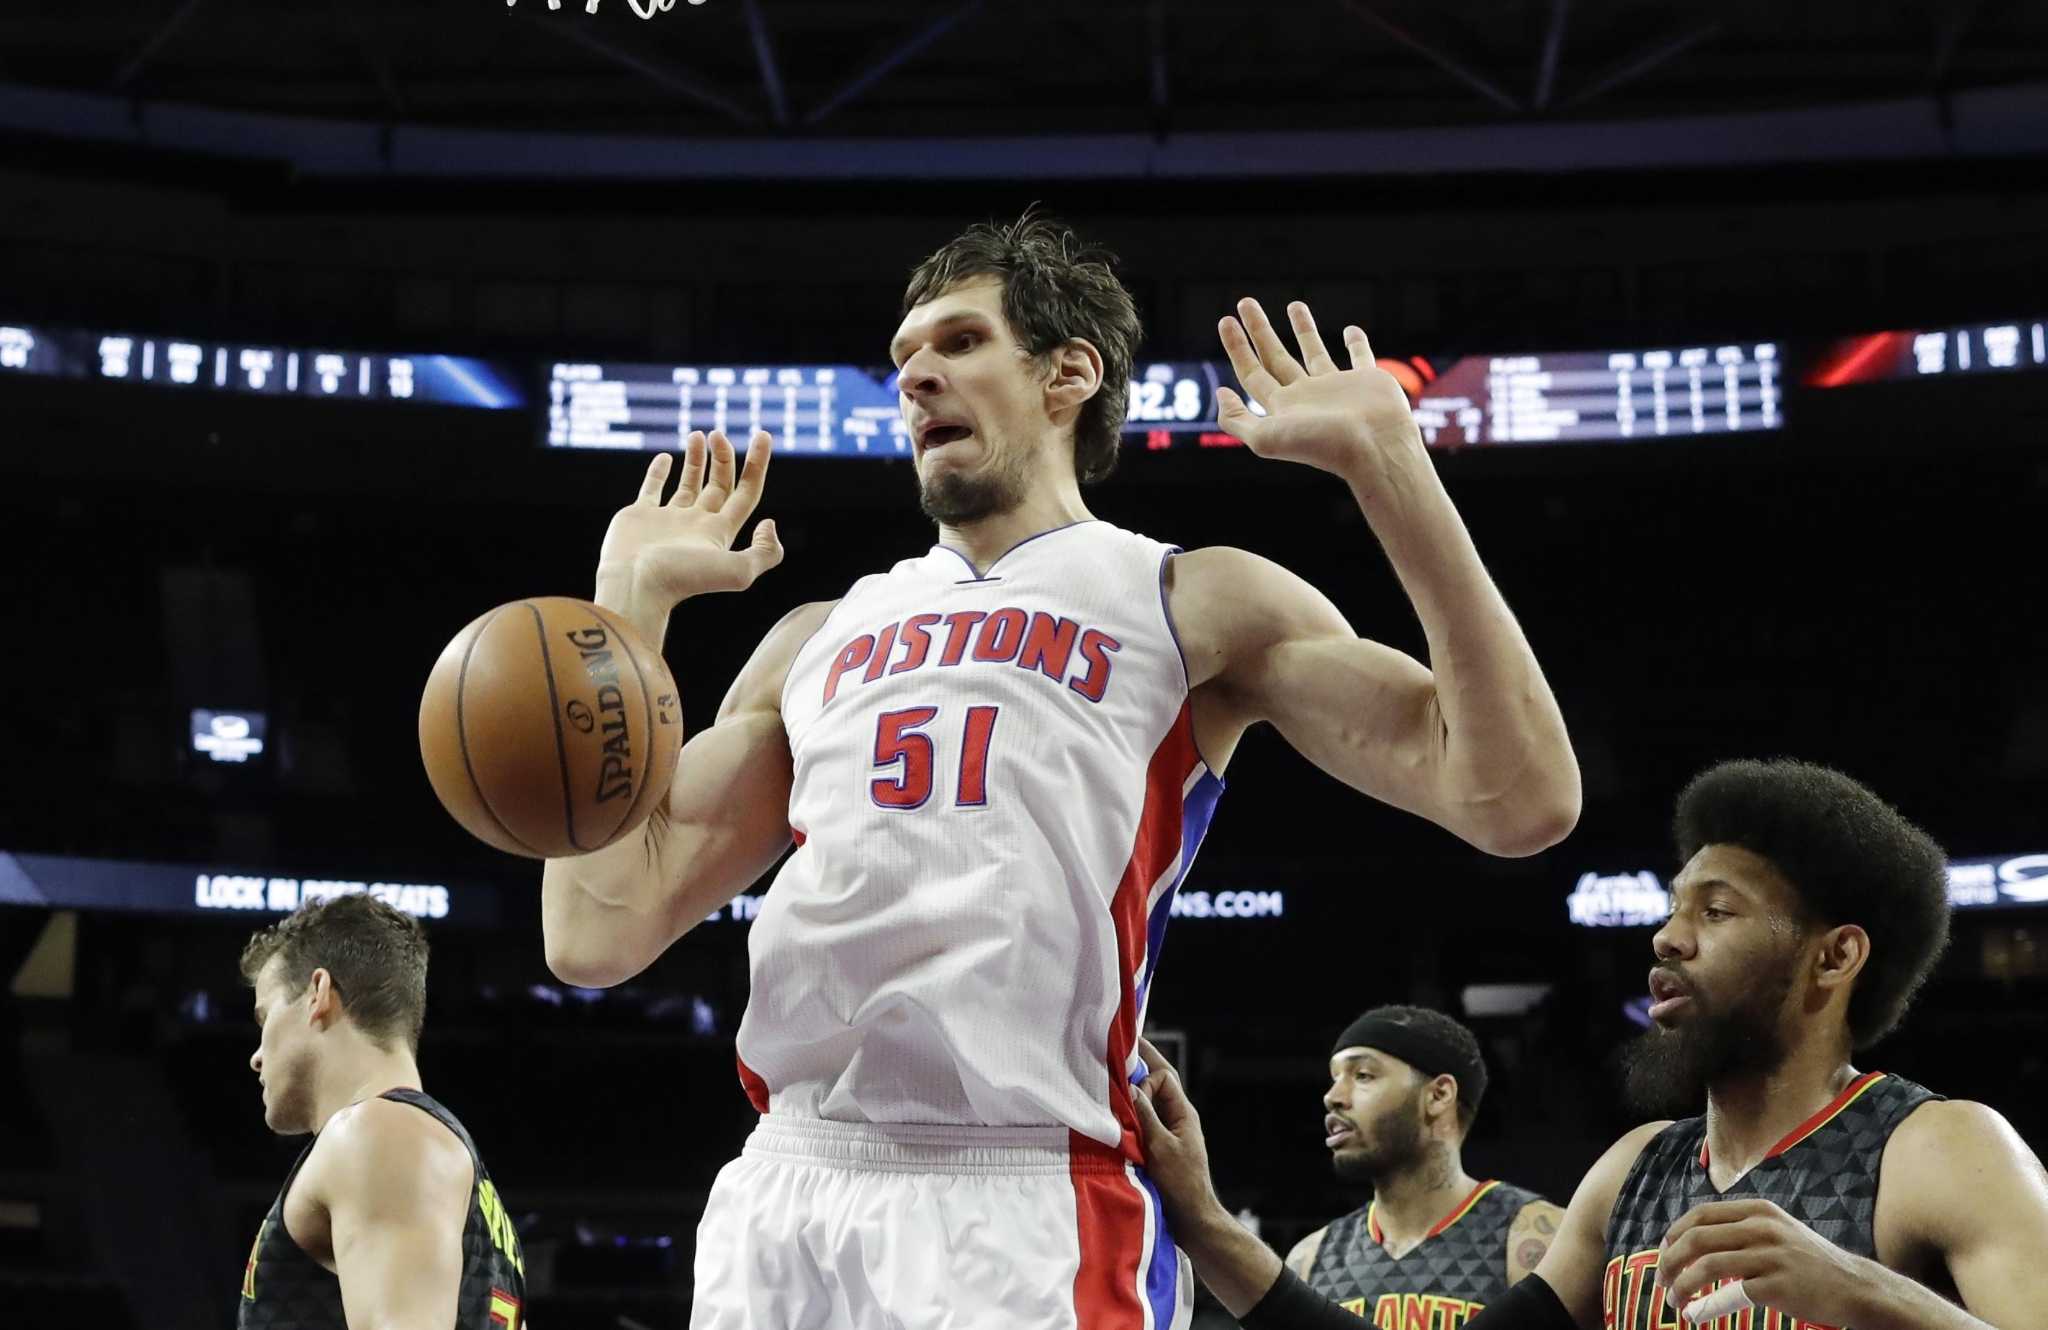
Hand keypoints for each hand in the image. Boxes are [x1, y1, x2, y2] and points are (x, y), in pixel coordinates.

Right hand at [598, 430, 783, 611]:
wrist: (635, 587)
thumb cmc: (684, 579)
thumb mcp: (738, 572)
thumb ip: (765, 552)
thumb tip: (769, 524)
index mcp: (720, 532)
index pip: (745, 492)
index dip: (758, 464)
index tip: (763, 435)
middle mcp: (697, 525)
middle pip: (719, 485)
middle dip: (723, 458)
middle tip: (719, 434)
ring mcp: (668, 521)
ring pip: (689, 484)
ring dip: (696, 459)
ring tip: (699, 434)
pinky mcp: (640, 517)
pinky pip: (652, 489)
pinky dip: (659, 471)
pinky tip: (666, 457)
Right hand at [1129, 1037, 1226, 1229]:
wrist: (1191, 1218)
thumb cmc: (1181, 1184)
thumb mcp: (1161, 1147)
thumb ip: (1145, 1116)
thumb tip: (1129, 1086)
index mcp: (1183, 1112)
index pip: (1164, 1077)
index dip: (1145, 1079)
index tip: (1128, 1091)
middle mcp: (1175, 1117)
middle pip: (1158, 1081)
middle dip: (1141, 1063)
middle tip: (1118, 1043)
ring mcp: (1167, 1131)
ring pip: (1148, 1100)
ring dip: (1131, 1089)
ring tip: (1109, 1076)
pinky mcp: (1157, 1146)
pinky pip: (1141, 1120)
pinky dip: (1128, 1112)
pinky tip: (1112, 1111)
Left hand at [1215, 298, 1424, 481]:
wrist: (1375, 450)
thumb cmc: (1322, 446)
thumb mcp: (1266, 437)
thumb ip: (1238, 419)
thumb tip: (1221, 393)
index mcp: (1283, 408)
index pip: (1252, 373)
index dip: (1236, 347)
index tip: (1225, 320)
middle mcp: (1307, 397)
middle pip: (1275, 357)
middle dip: (1259, 330)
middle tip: (1246, 302)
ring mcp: (1338, 388)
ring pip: (1315, 352)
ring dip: (1303, 329)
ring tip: (1294, 304)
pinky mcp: (1367, 380)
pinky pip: (1360, 356)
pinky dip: (1356, 343)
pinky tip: (1350, 330)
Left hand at [1658, 1199, 1873, 1327]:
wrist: (1856, 1287)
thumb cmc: (1809, 1262)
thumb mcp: (1777, 1230)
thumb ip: (1740, 1229)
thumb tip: (1692, 1240)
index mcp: (1758, 1210)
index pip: (1700, 1215)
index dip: (1674, 1234)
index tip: (1664, 1253)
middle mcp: (1762, 1228)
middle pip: (1697, 1239)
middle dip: (1670, 1261)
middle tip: (1661, 1281)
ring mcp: (1771, 1256)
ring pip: (1707, 1266)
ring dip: (1682, 1285)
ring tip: (1673, 1302)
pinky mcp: (1778, 1286)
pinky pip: (1730, 1295)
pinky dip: (1706, 1306)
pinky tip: (1695, 1314)